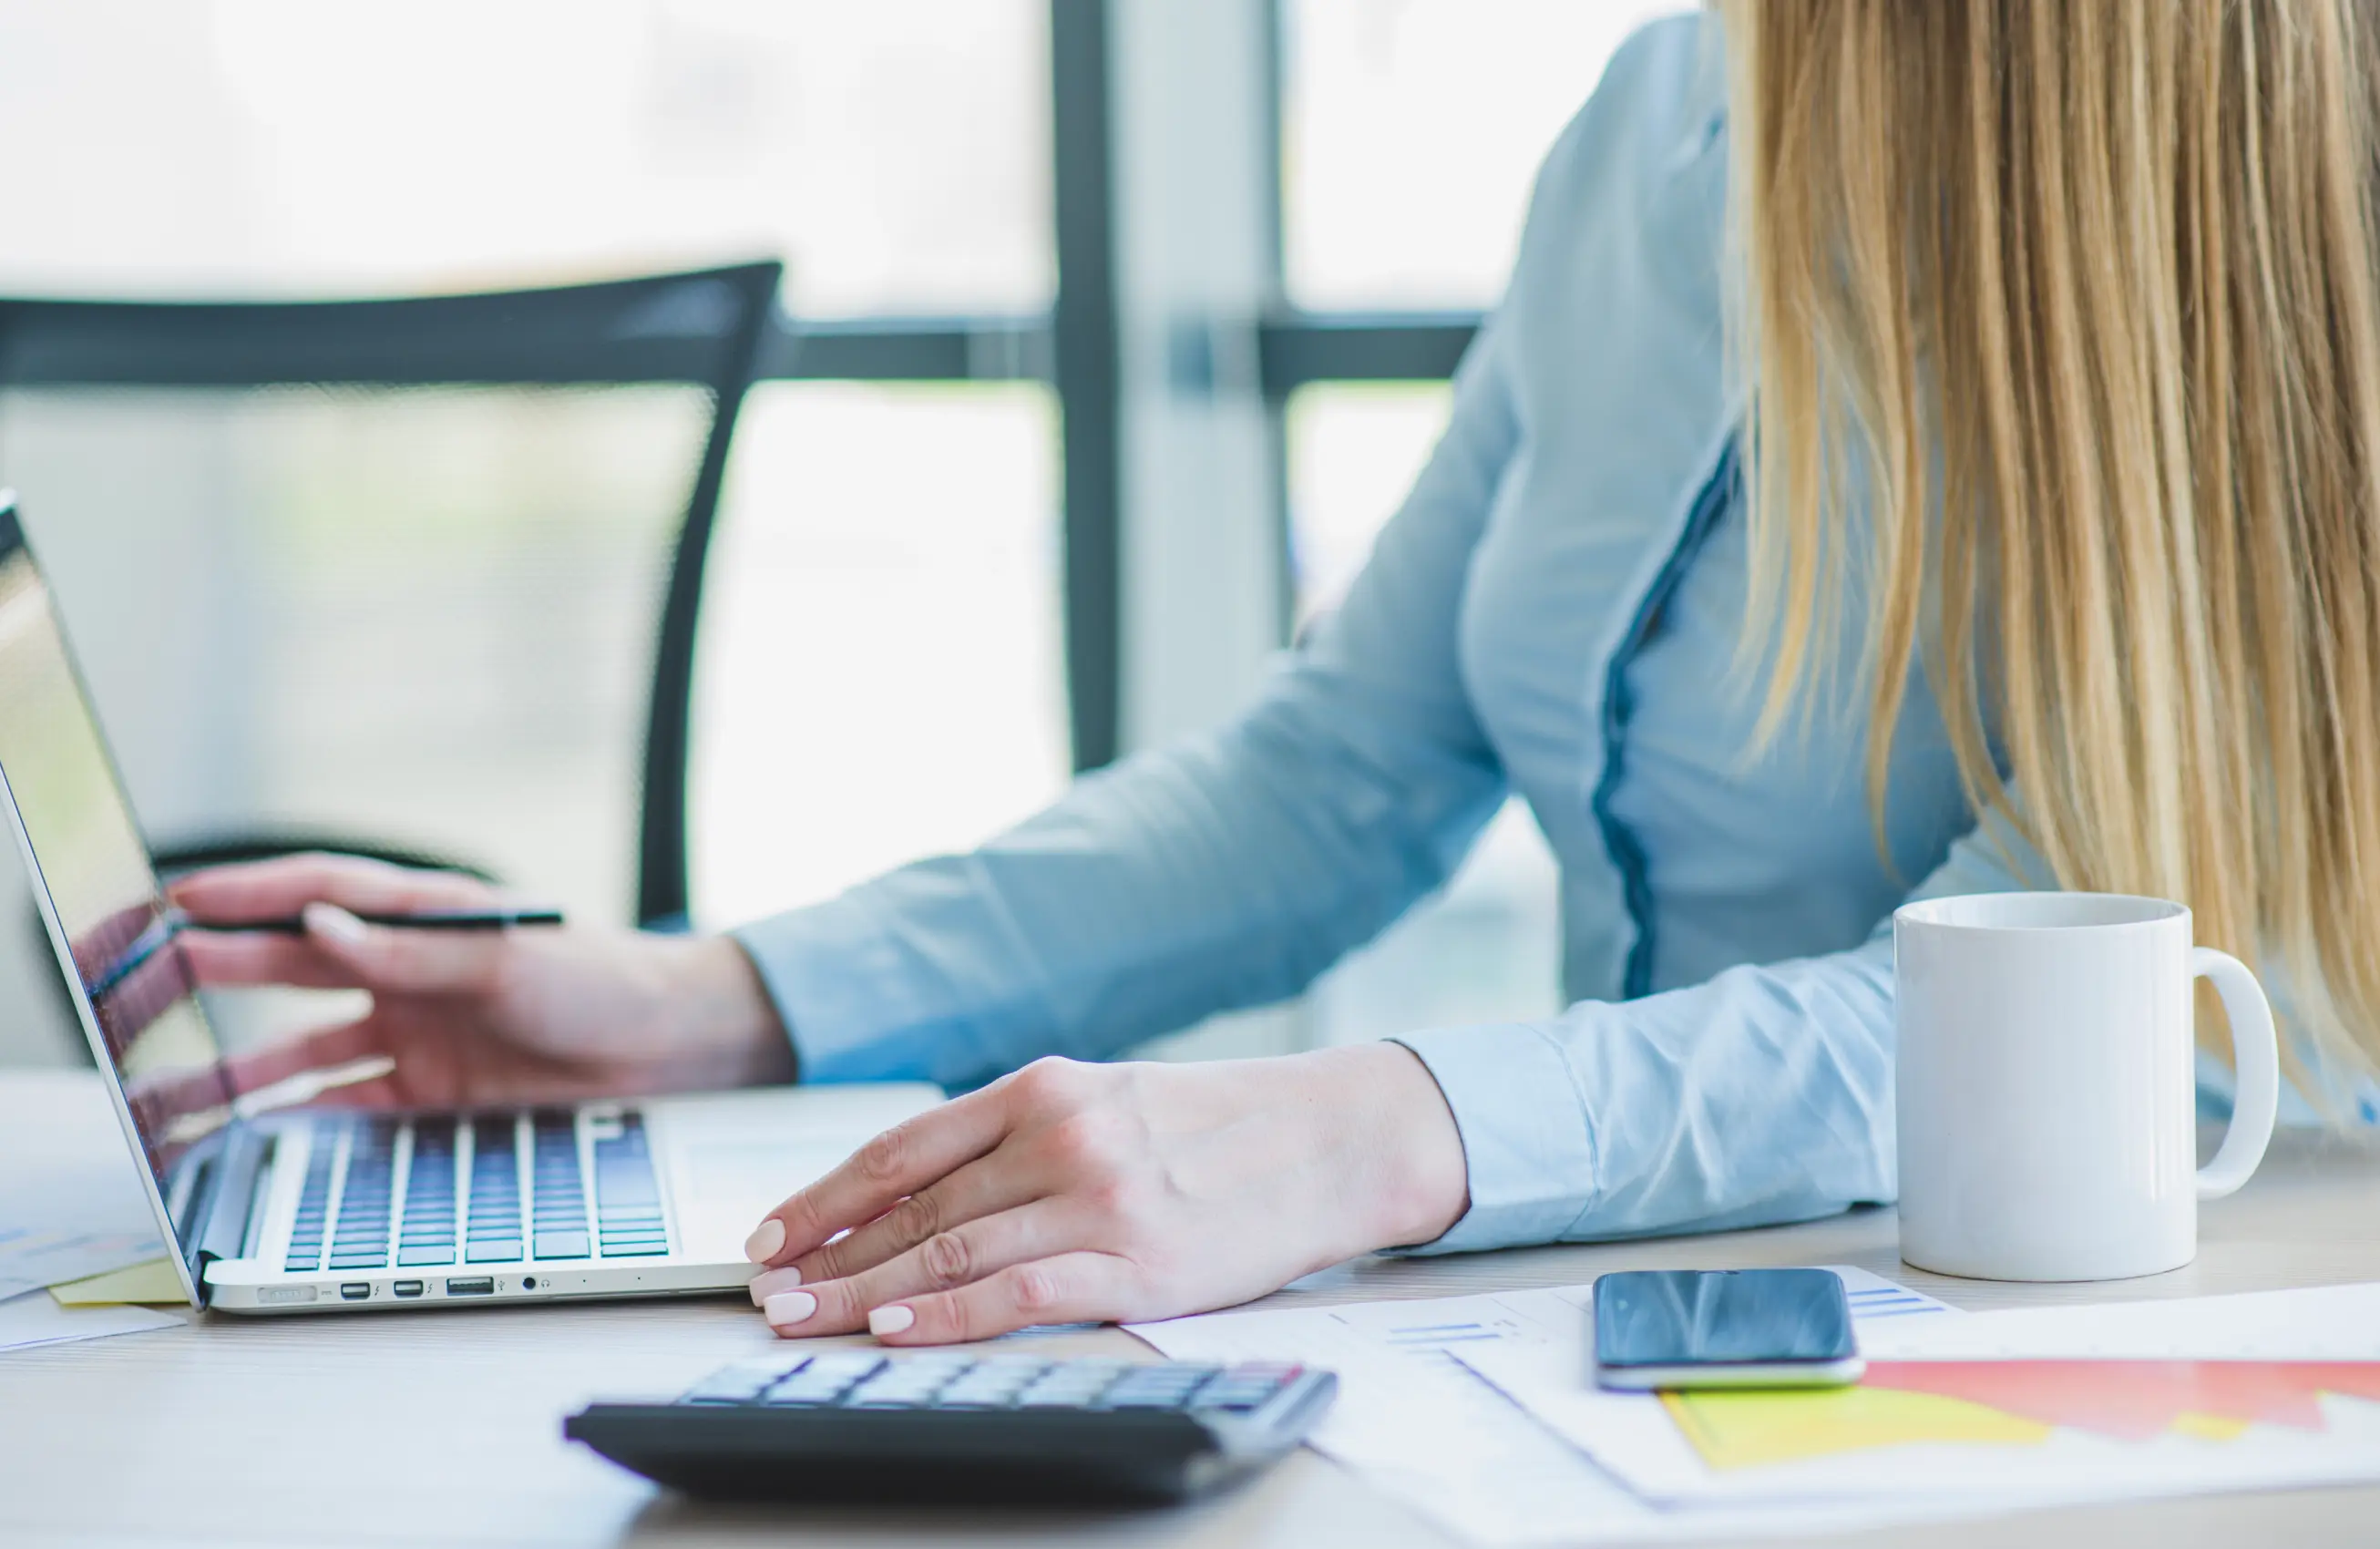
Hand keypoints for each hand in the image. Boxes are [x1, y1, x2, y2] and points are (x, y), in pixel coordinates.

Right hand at [170, 854, 792, 1106]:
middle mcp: (405, 971)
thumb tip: (320, 929)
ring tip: (169, 1086)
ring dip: (239, 1066)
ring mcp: (411, 1031)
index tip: (176, 902)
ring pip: (302, 1047)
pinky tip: (246, 1132)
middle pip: (289, 970)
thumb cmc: (601, 978)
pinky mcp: (428, 1091)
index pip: (316, 895)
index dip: (245, 897)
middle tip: (142, 984)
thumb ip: (413, 950)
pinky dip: (296, 1117)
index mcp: (423, 915)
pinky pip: (345, 1103)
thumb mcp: (508, 956)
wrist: (667, 1045)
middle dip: (213, 975)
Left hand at [741, 1044, 1468, 1343]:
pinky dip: (946, 1311)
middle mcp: (1059, 1132)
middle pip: (912, 1203)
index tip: (771, 1234)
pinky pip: (1016, 1290)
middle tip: (765, 1291)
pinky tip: (897, 1326)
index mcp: (1043, 1087)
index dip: (825, 1194)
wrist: (1333, 1136)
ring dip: (862, 1290)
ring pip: (949, 1248)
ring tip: (805, 1318)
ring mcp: (1096, 1195)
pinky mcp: (1137, 1258)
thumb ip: (1025, 1136)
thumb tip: (926, 1193)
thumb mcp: (1112, 1101)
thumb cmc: (1221, 1126)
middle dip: (826, 1253)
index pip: (904, 1146)